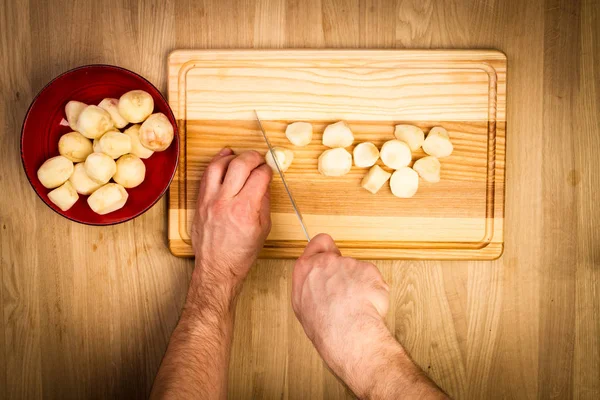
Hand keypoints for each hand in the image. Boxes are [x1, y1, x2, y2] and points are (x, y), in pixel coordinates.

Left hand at [190, 148, 271, 303]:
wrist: (217, 268)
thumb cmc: (241, 253)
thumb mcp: (264, 228)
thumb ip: (264, 201)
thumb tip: (264, 181)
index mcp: (245, 210)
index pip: (259, 176)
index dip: (267, 169)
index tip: (269, 169)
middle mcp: (225, 202)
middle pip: (239, 165)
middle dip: (253, 157)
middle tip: (259, 159)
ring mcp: (209, 201)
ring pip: (218, 165)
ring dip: (232, 156)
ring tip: (241, 156)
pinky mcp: (200, 202)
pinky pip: (206, 176)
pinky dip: (216, 164)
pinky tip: (224, 159)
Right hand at [292, 234, 392, 396]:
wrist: (346, 331)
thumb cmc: (323, 325)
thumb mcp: (302, 306)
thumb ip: (310, 286)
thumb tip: (316, 287)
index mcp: (306, 269)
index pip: (318, 243)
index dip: (326, 248)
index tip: (331, 253)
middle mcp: (326, 262)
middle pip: (339, 258)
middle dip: (344, 271)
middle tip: (346, 290)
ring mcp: (348, 264)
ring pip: (357, 271)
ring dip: (359, 283)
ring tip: (355, 305)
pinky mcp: (368, 270)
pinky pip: (372, 279)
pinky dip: (373, 290)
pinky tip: (367, 306)